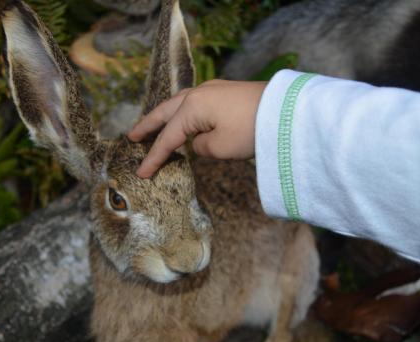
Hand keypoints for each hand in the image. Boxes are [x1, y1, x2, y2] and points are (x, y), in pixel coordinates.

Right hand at [128, 79, 266, 177]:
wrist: (287, 111)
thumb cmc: (252, 130)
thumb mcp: (221, 147)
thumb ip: (202, 148)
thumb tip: (199, 142)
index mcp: (192, 107)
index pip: (167, 137)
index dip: (154, 157)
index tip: (141, 173)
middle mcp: (199, 94)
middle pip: (166, 112)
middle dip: (148, 125)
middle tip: (132, 137)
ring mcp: (213, 90)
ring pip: (180, 104)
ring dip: (165, 117)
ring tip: (153, 126)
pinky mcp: (226, 92)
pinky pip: (195, 103)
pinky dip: (182, 113)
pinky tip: (184, 120)